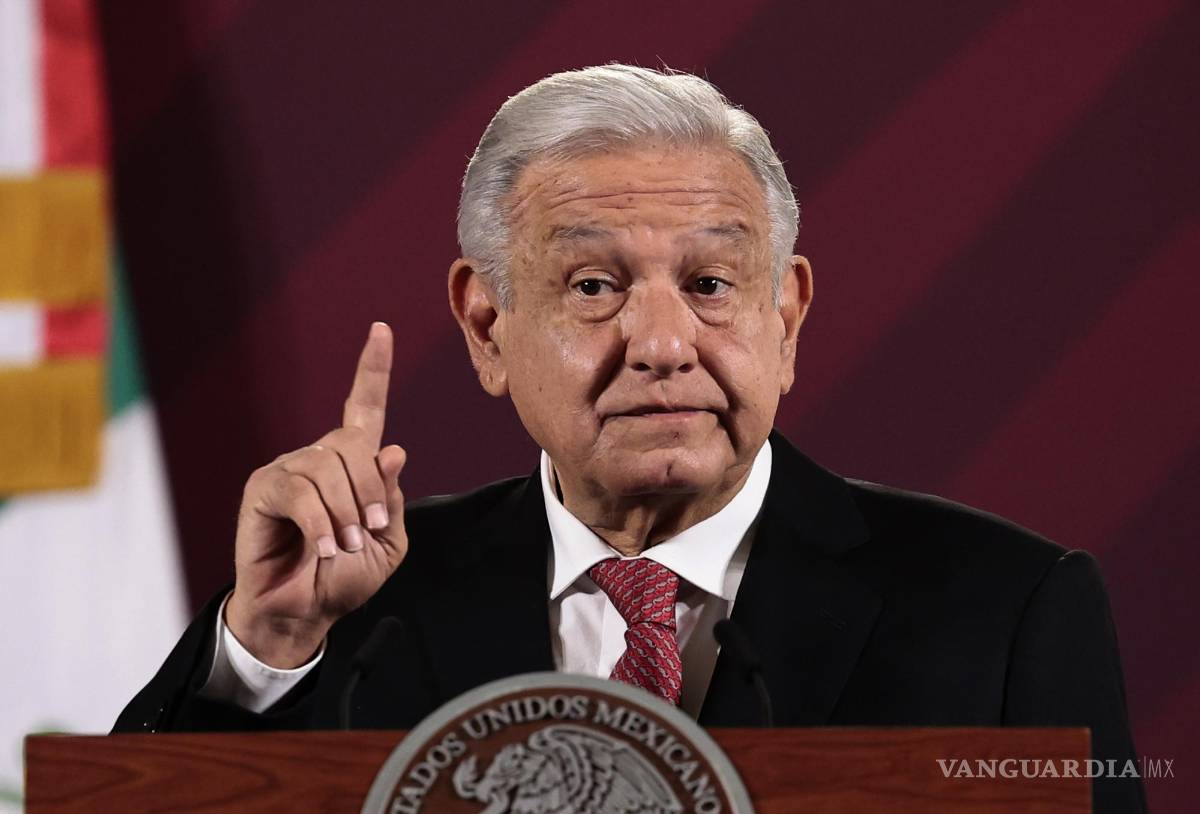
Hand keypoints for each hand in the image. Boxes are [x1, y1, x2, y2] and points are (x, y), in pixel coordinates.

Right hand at [225, 322, 407, 666]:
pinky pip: (300, 492)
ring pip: (327, 469)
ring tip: (342, 548)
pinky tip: (322, 548)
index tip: (381, 330)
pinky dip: (320, 524)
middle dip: (370, 491)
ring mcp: (287, 469)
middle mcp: (318, 457)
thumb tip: (393, 449)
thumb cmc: (344, 578)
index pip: (363, 407)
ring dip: (344, 514)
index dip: (373, 369)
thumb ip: (391, 499)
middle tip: (368, 531)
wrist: (303, 613)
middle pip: (353, 445)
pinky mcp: (262, 490)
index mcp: (352, 464)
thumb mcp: (386, 543)